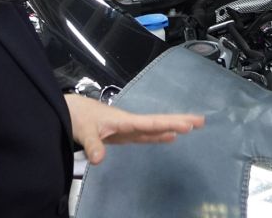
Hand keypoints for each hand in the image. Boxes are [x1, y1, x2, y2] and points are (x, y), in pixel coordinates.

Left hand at [64, 94, 204, 164]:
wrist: (70, 111)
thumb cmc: (78, 117)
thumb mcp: (84, 131)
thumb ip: (93, 145)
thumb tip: (100, 160)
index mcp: (125, 120)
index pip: (151, 123)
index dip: (169, 125)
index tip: (187, 125)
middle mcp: (131, 123)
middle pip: (159, 122)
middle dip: (179, 120)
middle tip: (201, 121)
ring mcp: (129, 128)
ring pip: (155, 127)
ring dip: (173, 126)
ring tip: (193, 126)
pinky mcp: (124, 134)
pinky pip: (146, 134)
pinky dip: (159, 135)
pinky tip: (169, 137)